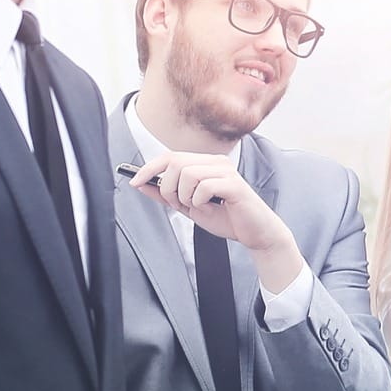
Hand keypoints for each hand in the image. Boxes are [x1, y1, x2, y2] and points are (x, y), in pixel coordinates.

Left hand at [130, 152, 304, 291]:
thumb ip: (167, 195)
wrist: (256, 233)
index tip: (134, 181)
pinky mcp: (234, 185)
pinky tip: (209, 208)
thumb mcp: (189, 207)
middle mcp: (217, 162)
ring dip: (184, 195)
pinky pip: (203, 187)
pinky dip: (199, 201)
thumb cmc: (227, 218)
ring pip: (188, 174)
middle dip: (167, 186)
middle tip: (176, 203)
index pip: (171, 156)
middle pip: (176, 162)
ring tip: (196, 207)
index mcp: (206, 164)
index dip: (149, 168)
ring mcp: (227, 172)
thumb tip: (141, 184)